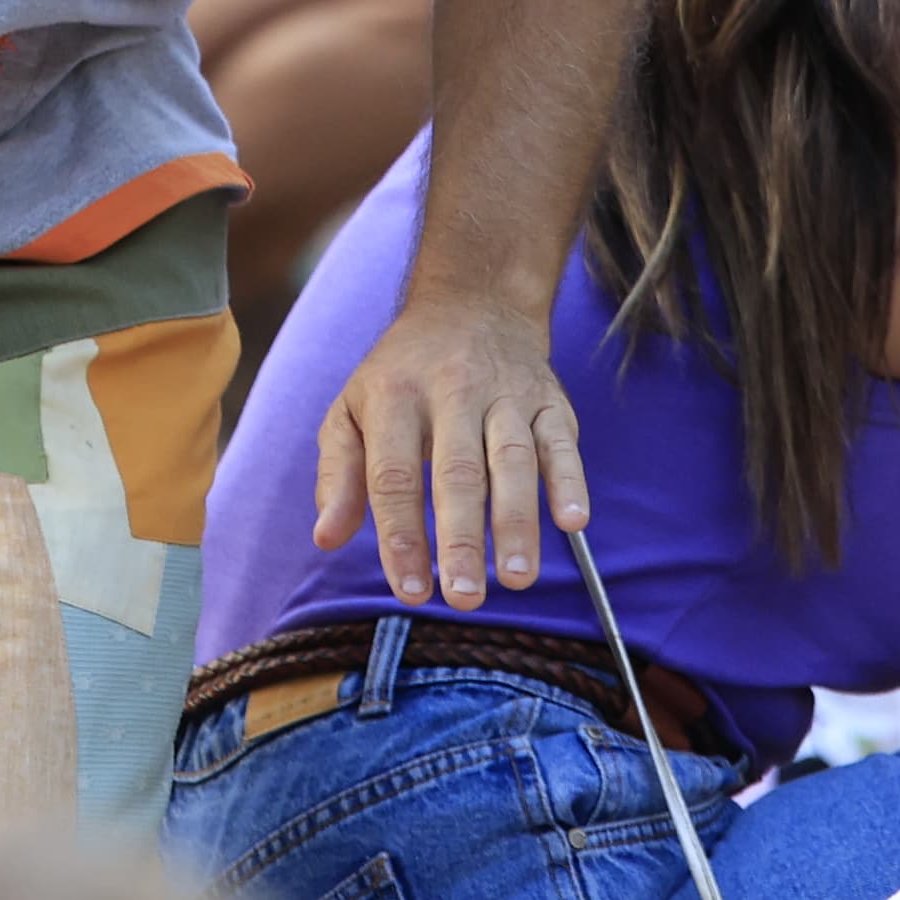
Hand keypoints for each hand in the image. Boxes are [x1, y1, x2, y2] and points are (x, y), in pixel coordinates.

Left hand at [312, 288, 590, 611]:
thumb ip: (339, 475)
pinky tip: (572, 523)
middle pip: (457, 470)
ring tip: (517, 578)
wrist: (470, 303)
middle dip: (461, 538)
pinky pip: (561, 440)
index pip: (394, 475)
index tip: (410, 591)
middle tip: (463, 597)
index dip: (402, 536)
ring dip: (517, 521)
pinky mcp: (549, 399)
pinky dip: (571, 480)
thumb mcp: (352, 410)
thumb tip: (326, 537)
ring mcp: (505, 394)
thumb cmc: (402, 374)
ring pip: (512, 457)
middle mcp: (451, 390)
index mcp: (394, 397)